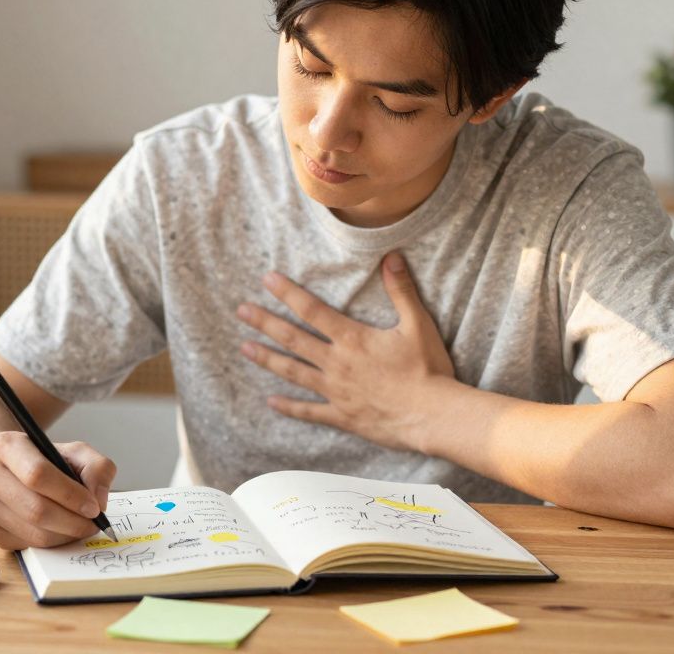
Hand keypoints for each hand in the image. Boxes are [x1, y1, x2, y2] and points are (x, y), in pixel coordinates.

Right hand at [0, 431, 116, 549]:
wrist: (5, 468)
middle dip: (73, 522)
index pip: (38, 475)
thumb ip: (96, 467)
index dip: (70, 495)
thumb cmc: (43, 459)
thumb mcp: (73, 451)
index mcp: (6, 446)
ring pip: (33, 534)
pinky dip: (52, 542)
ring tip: (81, 526)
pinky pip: (28, 545)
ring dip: (66, 536)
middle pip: (36, 510)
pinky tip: (60, 529)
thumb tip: (99, 499)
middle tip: (93, 524)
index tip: (94, 507)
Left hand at [235, 251, 456, 451]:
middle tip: (241, 311)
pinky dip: (289, 406)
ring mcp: (336, 391)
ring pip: (293, 372)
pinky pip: (309, 411)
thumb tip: (391, 257)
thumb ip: (401, 290)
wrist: (432, 416)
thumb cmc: (427, 369)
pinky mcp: (341, 416)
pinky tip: (270, 401)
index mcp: (352, 339)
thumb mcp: (417, 324)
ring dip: (267, 359)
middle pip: (293, 339)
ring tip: (244, 348)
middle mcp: (336, 363)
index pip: (312, 310)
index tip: (267, 279)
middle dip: (265, 323)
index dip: (288, 293)